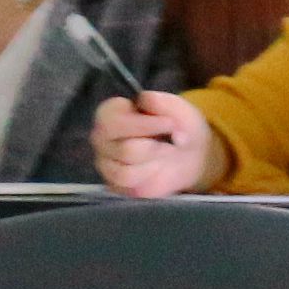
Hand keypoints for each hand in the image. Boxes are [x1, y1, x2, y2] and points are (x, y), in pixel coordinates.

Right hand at [93, 86, 218, 195]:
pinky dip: (150, 178)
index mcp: (108, 113)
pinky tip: (156, 167)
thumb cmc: (175, 125)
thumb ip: (157, 100)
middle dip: (156, 148)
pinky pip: (130, 187)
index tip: (170, 123)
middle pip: (126, 150)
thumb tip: (144, 101)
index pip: (115, 123)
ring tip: (162, 154)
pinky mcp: (115, 185)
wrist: (188, 151)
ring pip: (126, 173)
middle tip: (169, 143)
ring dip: (153, 164)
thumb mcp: (172, 106)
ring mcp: (105, 163)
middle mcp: (100, 138)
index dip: (146, 126)